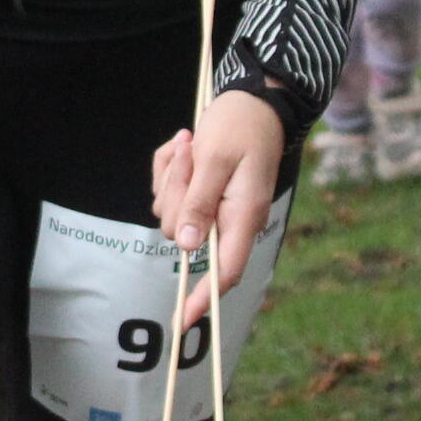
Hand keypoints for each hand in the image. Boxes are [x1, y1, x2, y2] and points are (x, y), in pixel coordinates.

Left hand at [147, 89, 285, 324]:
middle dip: (174, 193)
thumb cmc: (240, 126)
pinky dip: (169, 168)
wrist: (252, 100)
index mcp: (243, 217)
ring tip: (192, 143)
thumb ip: (200, 203)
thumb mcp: (217, 160)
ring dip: (171, 176)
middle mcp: (229, 219)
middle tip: (189, 152)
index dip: (204, 299)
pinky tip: (186, 143)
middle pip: (181, 233)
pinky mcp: (199, 194)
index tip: (183, 321)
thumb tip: (185, 247)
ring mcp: (213, 208)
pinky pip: (168, 191)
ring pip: (170, 211)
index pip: (224, 272)